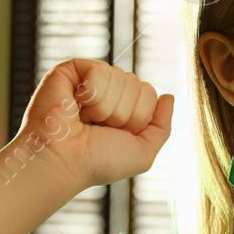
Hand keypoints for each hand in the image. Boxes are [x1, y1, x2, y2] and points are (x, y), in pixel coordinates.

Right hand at [18, 59, 174, 193]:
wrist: (64, 162)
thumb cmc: (98, 162)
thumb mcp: (142, 152)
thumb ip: (162, 126)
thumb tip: (168, 96)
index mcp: (122, 107)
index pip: (149, 93)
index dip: (138, 118)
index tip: (114, 134)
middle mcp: (107, 91)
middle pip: (138, 85)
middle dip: (123, 114)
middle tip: (97, 128)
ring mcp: (88, 79)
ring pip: (121, 77)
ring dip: (106, 108)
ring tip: (84, 120)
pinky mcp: (70, 70)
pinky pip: (100, 70)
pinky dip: (91, 94)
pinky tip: (75, 106)